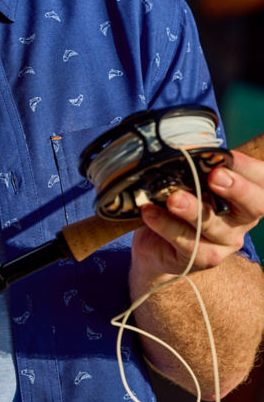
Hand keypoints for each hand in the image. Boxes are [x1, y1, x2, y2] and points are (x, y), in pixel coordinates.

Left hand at [131, 149, 263, 280]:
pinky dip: (166, 225)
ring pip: (213, 224)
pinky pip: (187, 242)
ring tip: (173, 198)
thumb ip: (196, 165)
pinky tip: (150, 212)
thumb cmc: (179, 203)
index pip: (261, 179)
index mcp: (246, 193)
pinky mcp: (204, 257)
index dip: (248, 167)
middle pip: (255, 205)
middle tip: (216, 176)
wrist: (156, 245)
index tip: (228, 155)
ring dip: (192, 209)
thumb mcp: (190, 180)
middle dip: (238, 189)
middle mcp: (242, 218)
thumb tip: (189, 143)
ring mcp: (226, 241)